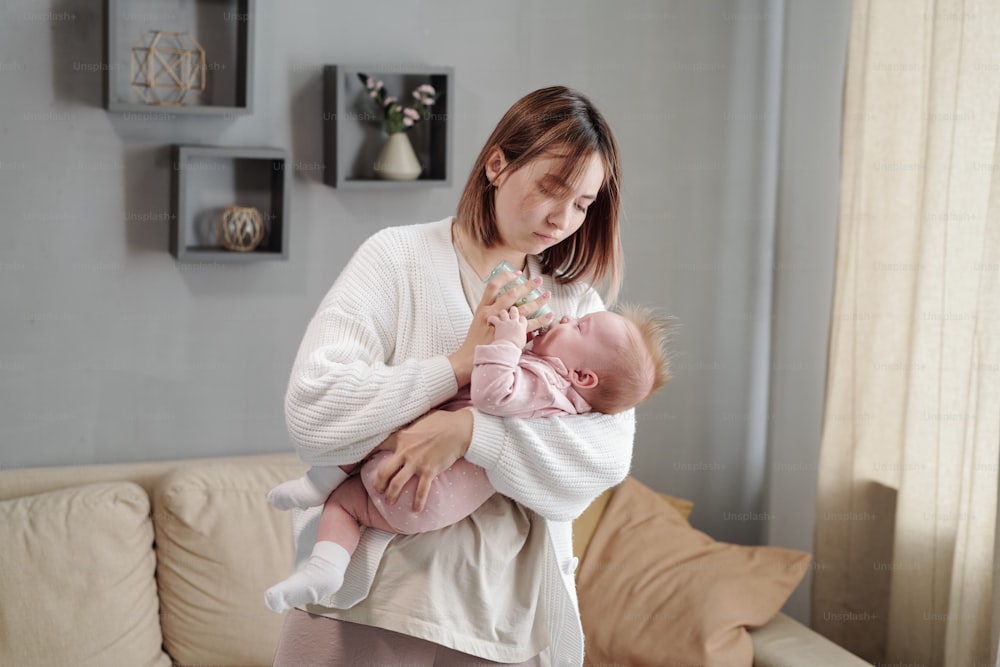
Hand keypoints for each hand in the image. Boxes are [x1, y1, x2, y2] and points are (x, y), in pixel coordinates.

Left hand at [370, 409, 473, 511]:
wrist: (460, 429)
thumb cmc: (443, 421)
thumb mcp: (420, 421)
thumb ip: (410, 428)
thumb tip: (407, 429)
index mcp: (401, 437)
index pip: (379, 446)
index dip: (368, 453)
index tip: (362, 460)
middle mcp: (405, 451)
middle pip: (384, 471)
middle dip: (378, 484)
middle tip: (378, 490)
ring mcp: (416, 463)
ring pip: (397, 484)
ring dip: (391, 495)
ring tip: (389, 502)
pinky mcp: (429, 471)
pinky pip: (421, 491)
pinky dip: (418, 502)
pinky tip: (416, 510)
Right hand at [448, 270, 552, 385]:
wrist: (470, 358)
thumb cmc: (475, 341)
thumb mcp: (478, 321)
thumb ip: (490, 312)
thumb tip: (505, 305)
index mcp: (483, 308)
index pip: (493, 285)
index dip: (506, 276)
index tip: (517, 273)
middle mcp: (492, 313)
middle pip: (512, 294)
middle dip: (527, 286)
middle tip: (538, 280)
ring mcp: (502, 324)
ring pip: (523, 308)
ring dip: (537, 301)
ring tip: (547, 295)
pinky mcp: (510, 335)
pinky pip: (528, 325)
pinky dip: (540, 320)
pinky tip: (548, 315)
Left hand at [487, 306, 527, 348]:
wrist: (508, 348)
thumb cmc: (516, 348)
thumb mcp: (524, 342)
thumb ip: (526, 336)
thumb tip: (529, 335)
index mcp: (522, 327)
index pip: (522, 318)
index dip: (520, 318)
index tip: (518, 320)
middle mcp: (514, 322)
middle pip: (514, 310)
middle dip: (512, 310)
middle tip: (510, 311)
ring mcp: (506, 322)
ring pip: (503, 312)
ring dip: (501, 313)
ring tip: (499, 316)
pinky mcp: (498, 324)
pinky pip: (493, 318)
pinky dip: (490, 319)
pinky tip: (489, 322)